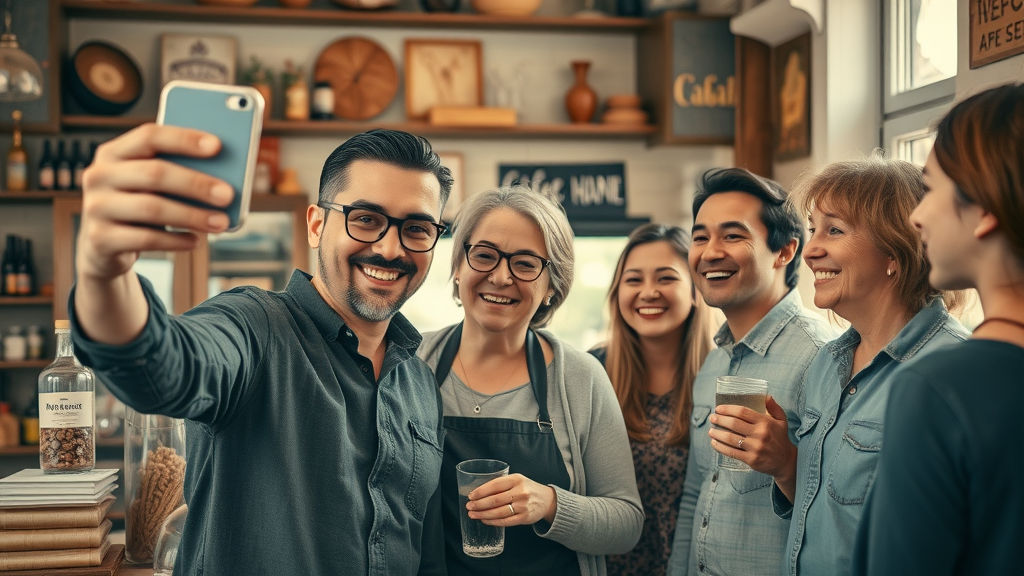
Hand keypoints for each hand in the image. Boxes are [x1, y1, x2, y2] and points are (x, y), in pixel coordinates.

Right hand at [77, 123, 232, 282]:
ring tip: (221, 222)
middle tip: (227, 194)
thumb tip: (225, 176)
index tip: (217, 146)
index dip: (184, 139)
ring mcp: (96, 207)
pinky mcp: (100, 239)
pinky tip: (196, 241)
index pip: (149, 136)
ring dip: (192, 215)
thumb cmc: (139, 206)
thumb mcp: (151, 186)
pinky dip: (176, 240)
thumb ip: (177, 173)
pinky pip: (146, 239)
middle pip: (154, 173)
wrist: (104, 247)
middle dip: (196, 183)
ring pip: (152, 208)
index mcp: (114, 153)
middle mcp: (99, 176)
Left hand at [466, 473, 556, 526]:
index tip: (471, 496)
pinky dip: (493, 521)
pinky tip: (485, 520)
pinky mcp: (524, 518)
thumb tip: (479, 492)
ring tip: (473, 514)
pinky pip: (505, 521)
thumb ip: (502, 484)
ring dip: (483, 514)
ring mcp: (523, 506)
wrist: (547, 500)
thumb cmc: (528, 489)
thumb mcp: (518, 480)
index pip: (495, 485)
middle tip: (469, 506)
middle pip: (495, 500)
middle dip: (479, 504)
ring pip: (499, 512)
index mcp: (516, 479)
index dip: (481, 491)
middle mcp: (520, 492)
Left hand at [709, 395, 796, 482]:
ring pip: (730, 438)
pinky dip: (720, 447)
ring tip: (710, 430)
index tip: (718, 408)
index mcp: (765, 422)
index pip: (742, 412)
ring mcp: (755, 448)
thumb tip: (766, 395)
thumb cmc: (781, 438)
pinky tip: (714, 443)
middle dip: (719, 420)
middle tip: (712, 418)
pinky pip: (731, 452)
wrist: (786, 461)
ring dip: (717, 434)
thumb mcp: (781, 420)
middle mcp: (760, 434)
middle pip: (733, 424)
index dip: (728, 409)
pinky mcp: (751, 460)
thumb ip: (773, 407)